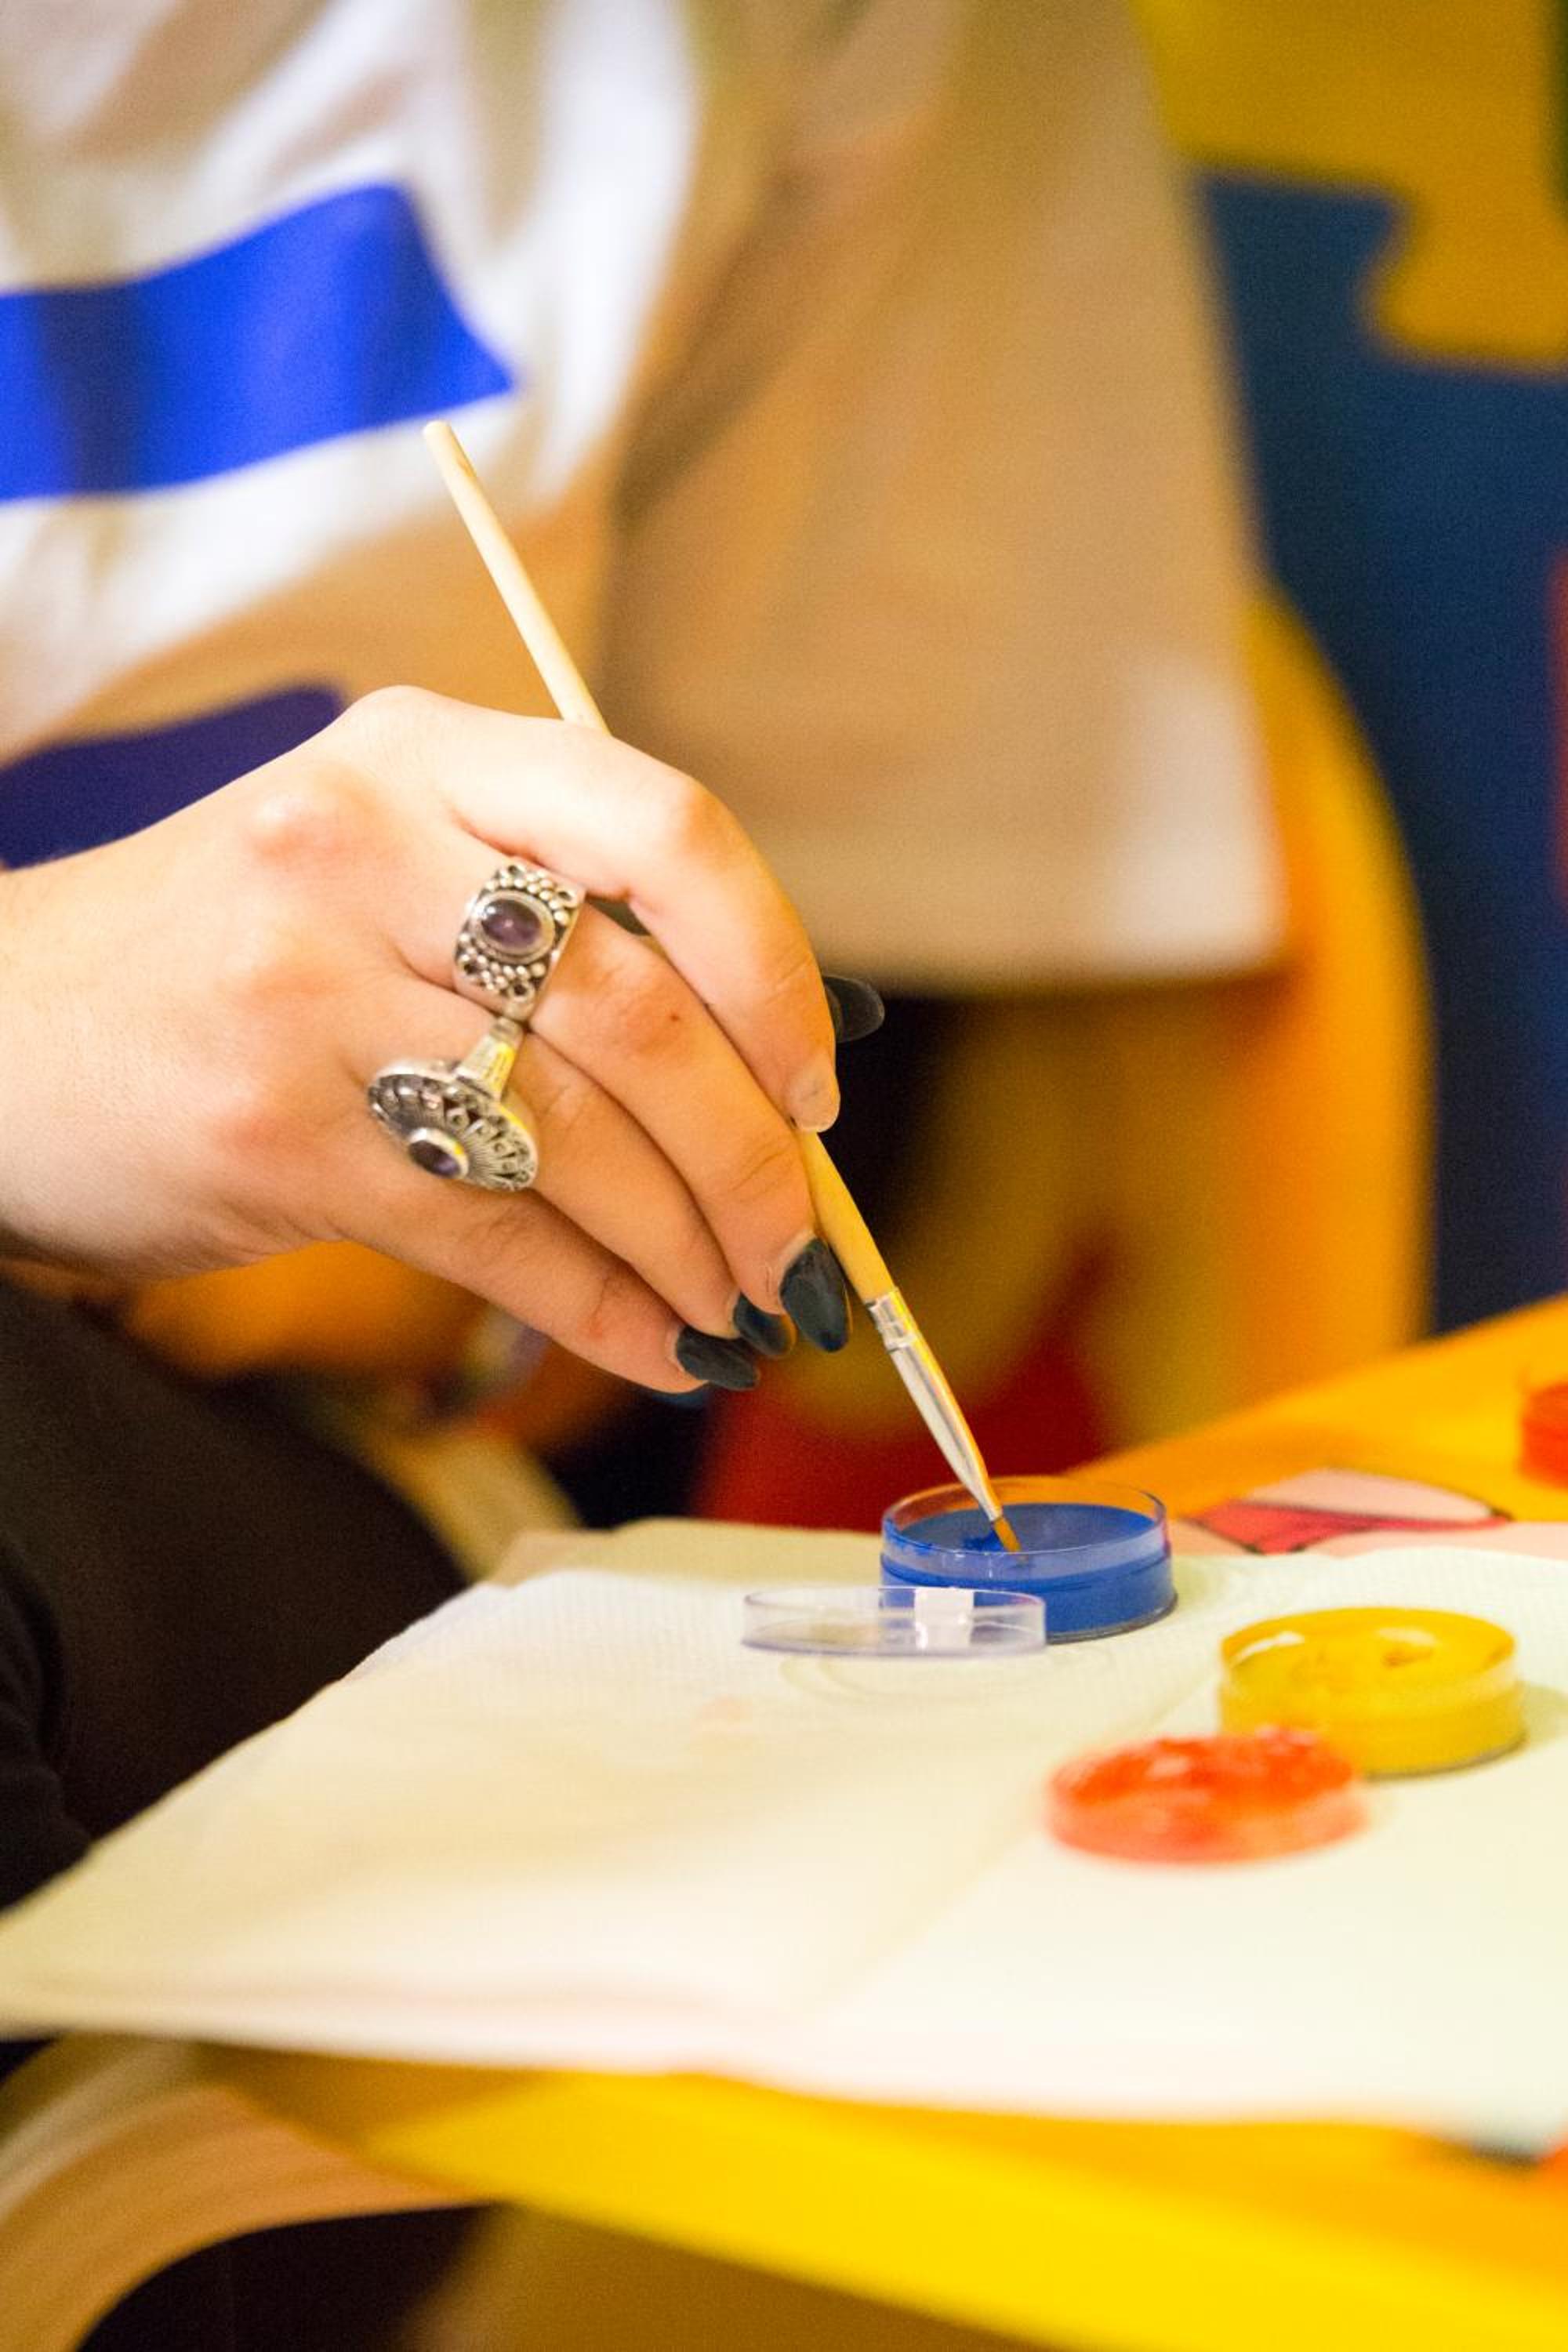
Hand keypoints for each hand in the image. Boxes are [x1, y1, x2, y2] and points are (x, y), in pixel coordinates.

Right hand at [0, 688, 862, 1388]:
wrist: (3, 1032)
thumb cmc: (239, 956)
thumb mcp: (382, 864)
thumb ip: (555, 924)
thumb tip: (774, 1081)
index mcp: (426, 753)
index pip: (665, 827)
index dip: (773, 967)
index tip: (815, 1082)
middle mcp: (366, 845)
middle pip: (639, 1009)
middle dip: (754, 1156)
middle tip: (799, 1249)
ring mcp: (309, 987)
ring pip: (575, 1134)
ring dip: (690, 1247)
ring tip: (739, 1310)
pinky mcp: (274, 1131)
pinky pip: (491, 1232)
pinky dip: (600, 1306)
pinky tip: (654, 1345)